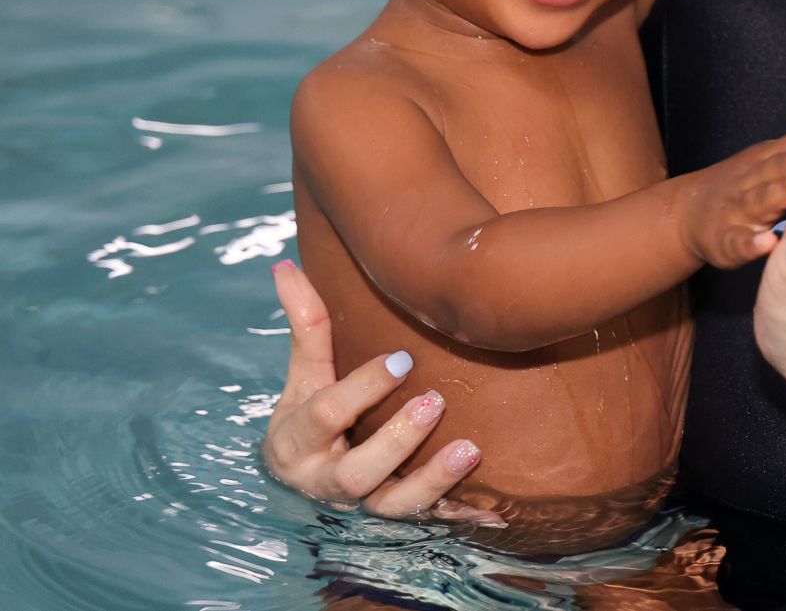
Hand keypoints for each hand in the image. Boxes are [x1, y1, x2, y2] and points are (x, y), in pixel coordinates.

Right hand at [263, 261, 502, 523]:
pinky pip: (433, 524)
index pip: (327, 414)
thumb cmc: (314, 408)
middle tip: (436, 401)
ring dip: (434, 481)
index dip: (363, 387)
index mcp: (299, 440)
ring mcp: (366, 504)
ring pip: (395, 506)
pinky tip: (498, 511)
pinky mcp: (400, 518)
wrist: (311, 473)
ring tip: (471, 450)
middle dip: (397, 441)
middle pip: (357, 473)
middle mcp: (328, 481)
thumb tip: (283, 265)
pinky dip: (464, 517)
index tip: (403, 359)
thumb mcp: (305, 372)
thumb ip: (305, 323)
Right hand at [671, 97, 785, 268]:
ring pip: (762, 199)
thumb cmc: (744, 183)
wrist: (687, 215)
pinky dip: (751, 244)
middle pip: (783, 165)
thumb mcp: (774, 156)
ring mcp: (738, 210)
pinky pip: (737, 243)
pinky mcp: (724, 242)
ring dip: (783, 191)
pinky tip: (768, 243)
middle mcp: (755, 179)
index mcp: (771, 159)